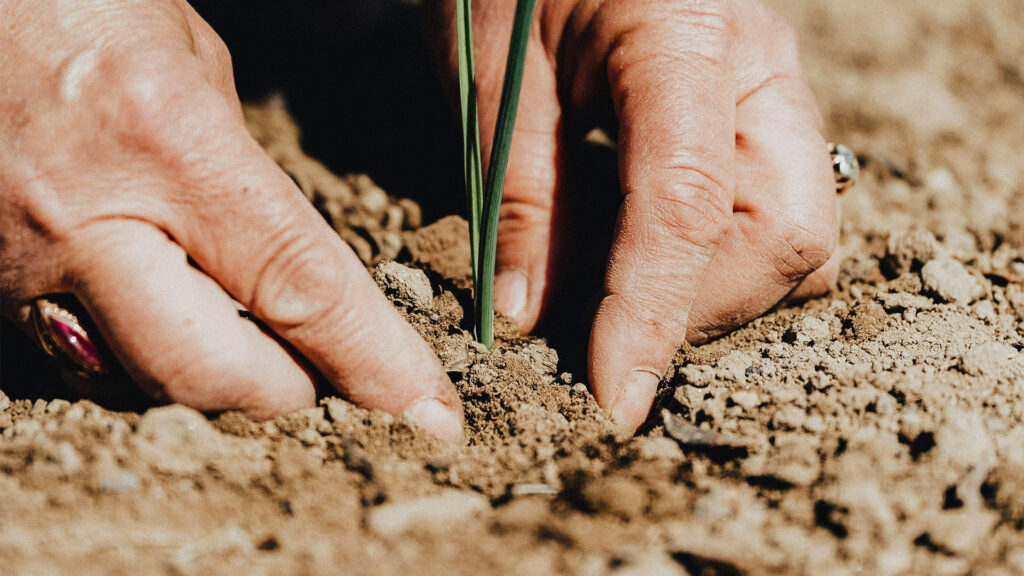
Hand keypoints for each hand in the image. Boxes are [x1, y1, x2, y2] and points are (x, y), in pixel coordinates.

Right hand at [0, 0, 462, 440]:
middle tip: (325, 376)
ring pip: (138, 381)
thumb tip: (282, 257)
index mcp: (167, 141)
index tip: (428, 408)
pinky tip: (166, 316)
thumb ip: (243, 169)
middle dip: (288, 393)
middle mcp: (85, 219)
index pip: (299, 286)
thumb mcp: (192, 58)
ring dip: (213, 381)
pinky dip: (139, 356)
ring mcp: (14, 263)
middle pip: (212, 374)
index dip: (374, 360)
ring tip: (253, 347)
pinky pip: (77, 357)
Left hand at [430, 0, 838, 431]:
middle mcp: (759, 70)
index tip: (614, 398)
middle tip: (605, 330)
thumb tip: (534, 320)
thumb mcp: (492, 78)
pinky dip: (720, 263)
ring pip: (797, 237)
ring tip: (620, 291)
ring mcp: (775, 92)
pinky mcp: (765, 118)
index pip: (688, 206)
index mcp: (683, 40)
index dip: (653, 315)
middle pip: (784, 235)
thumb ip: (523, 199)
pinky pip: (780, 217)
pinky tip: (648, 255)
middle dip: (700, 309)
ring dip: (714, 294)